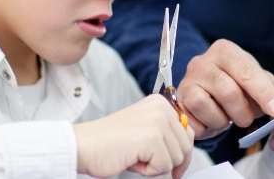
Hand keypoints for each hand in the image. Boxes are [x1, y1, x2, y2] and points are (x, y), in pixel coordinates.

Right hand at [74, 94, 194, 177]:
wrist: (84, 145)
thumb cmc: (111, 142)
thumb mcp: (145, 129)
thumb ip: (167, 133)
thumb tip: (189, 148)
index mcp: (160, 103)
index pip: (188, 133)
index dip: (180, 154)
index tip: (172, 165)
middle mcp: (161, 108)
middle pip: (185, 147)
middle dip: (167, 161)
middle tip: (143, 159)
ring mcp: (157, 122)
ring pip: (177, 159)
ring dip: (156, 166)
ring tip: (134, 156)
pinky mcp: (151, 138)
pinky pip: (164, 167)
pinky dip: (148, 171)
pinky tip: (131, 159)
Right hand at [176, 39, 273, 138]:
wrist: (202, 90)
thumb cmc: (232, 84)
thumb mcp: (251, 79)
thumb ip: (268, 88)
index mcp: (225, 51)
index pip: (248, 73)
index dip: (264, 93)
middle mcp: (202, 61)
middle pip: (228, 92)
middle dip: (243, 113)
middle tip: (246, 119)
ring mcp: (187, 80)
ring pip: (206, 106)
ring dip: (222, 120)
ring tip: (226, 118)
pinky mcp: (178, 101)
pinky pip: (193, 121)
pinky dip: (207, 128)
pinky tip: (211, 122)